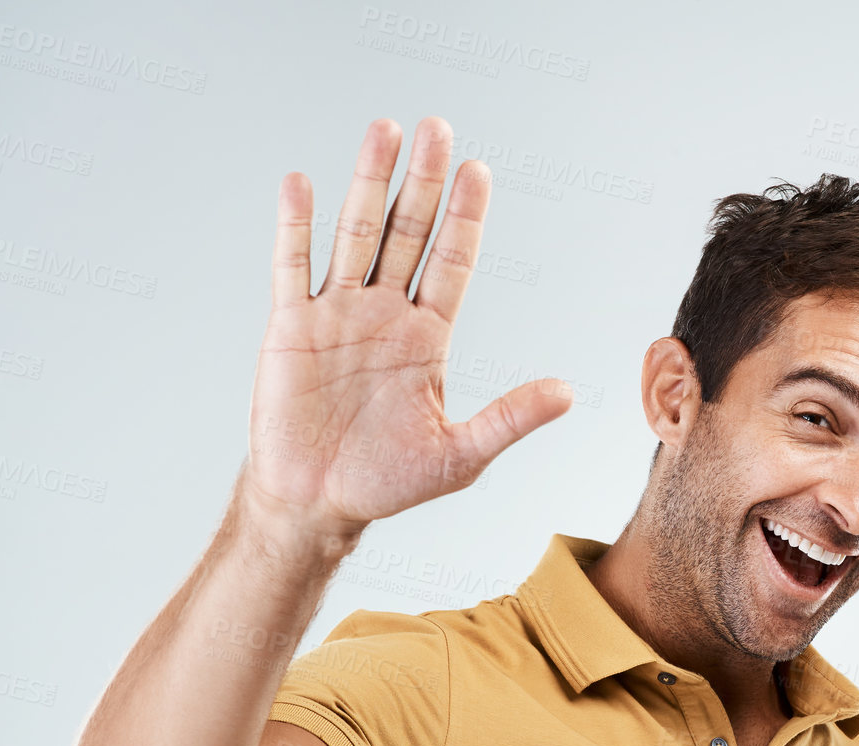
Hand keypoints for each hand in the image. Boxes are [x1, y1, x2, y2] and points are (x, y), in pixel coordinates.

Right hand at [244, 116, 571, 537]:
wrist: (319, 503)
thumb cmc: (389, 482)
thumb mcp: (462, 455)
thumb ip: (510, 419)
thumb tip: (567, 394)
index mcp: (426, 339)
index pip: (451, 264)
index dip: (464, 219)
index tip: (478, 172)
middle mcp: (384, 316)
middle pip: (407, 235)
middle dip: (423, 183)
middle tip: (436, 129)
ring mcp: (336, 316)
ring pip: (355, 235)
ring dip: (368, 185)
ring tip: (384, 132)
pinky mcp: (290, 329)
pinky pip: (292, 268)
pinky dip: (295, 227)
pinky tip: (302, 184)